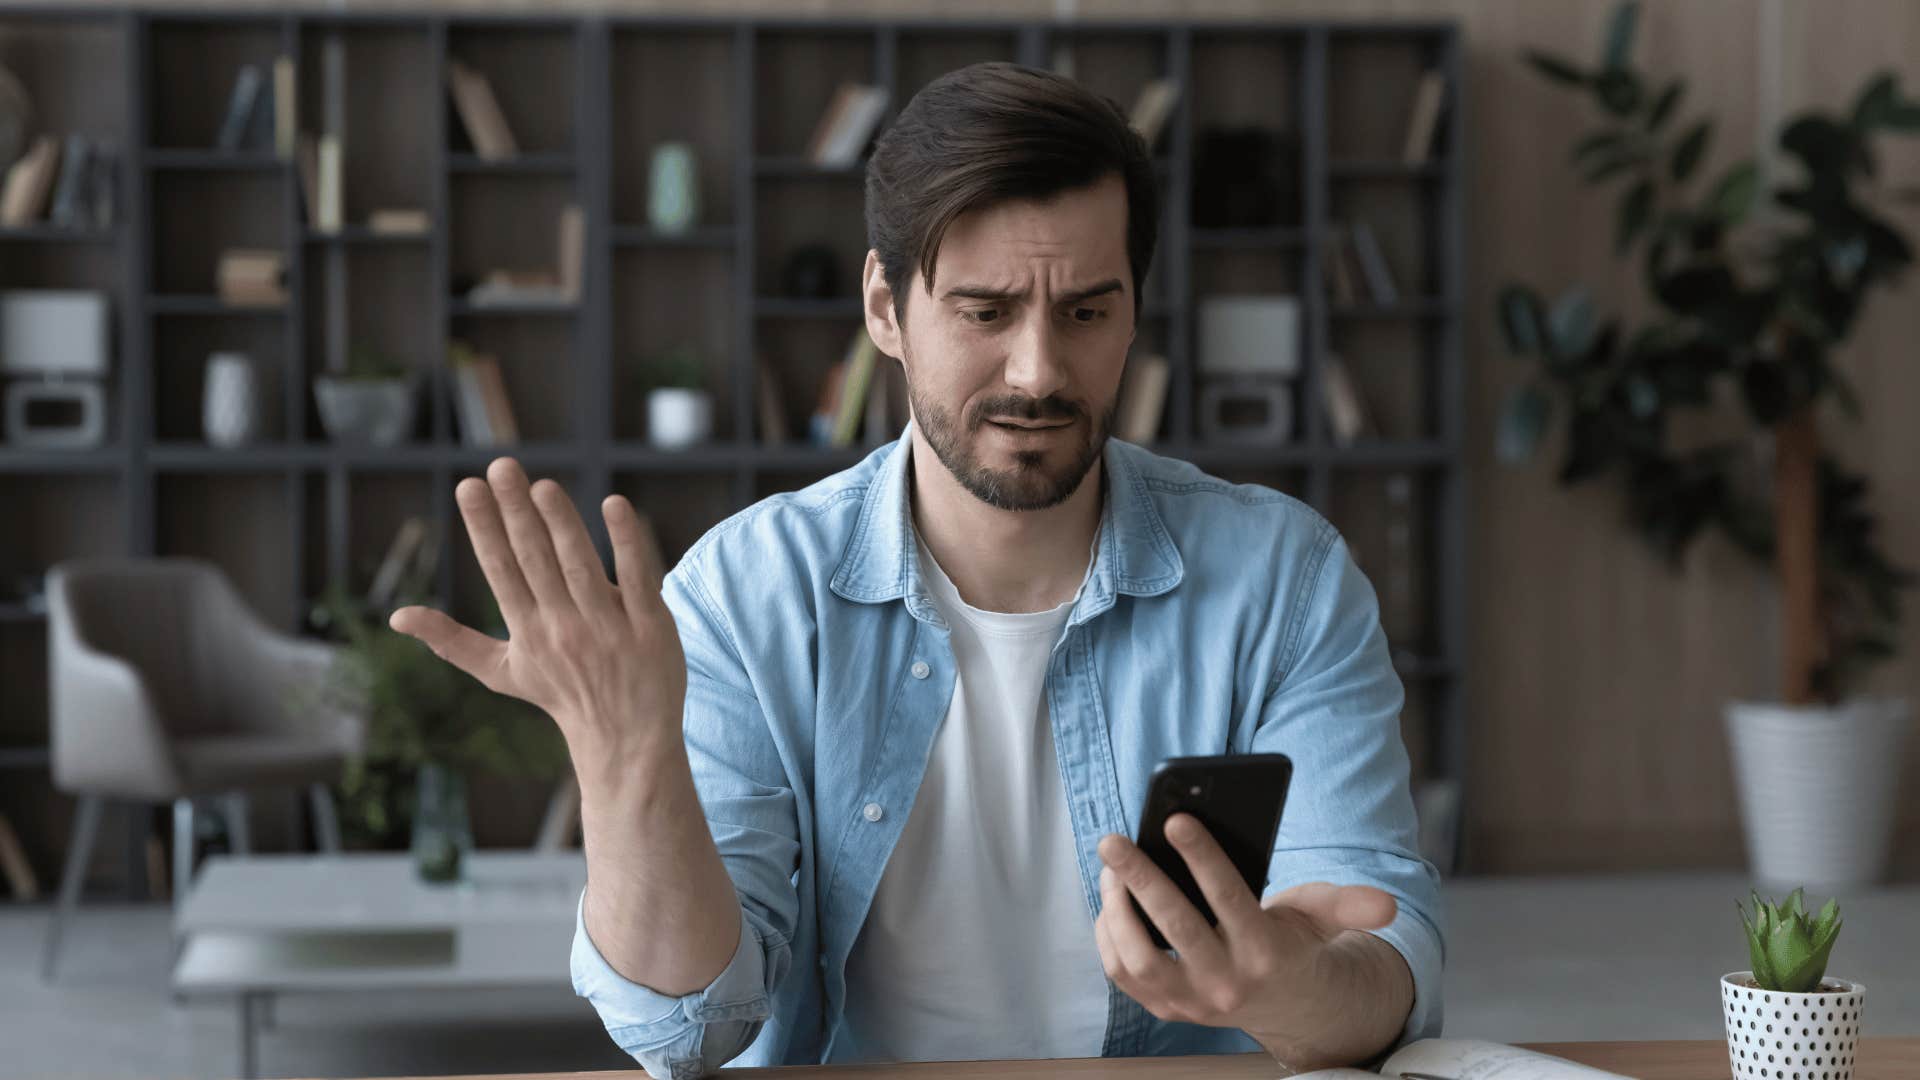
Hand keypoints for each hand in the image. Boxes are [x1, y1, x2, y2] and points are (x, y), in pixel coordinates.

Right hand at [388, 458, 685, 763]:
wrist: (626, 740)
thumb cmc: (560, 696)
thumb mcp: (502, 672)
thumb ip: (453, 640)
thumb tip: (398, 616)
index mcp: (527, 632)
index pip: (501, 571)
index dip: (484, 529)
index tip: (468, 487)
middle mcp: (564, 628)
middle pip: (536, 561)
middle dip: (515, 514)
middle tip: (500, 466)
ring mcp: (608, 627)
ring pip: (581, 566)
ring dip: (561, 523)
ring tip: (541, 485)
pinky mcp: (650, 626)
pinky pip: (639, 578)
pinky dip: (627, 543)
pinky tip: (614, 505)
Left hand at [1094, 814, 1397, 1063]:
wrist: (1291, 1011)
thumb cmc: (1298, 946)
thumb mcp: (1325, 920)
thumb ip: (1350, 906)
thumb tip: (1387, 906)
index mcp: (1265, 953)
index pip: (1228, 898)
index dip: (1202, 857)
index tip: (1175, 818)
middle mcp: (1227, 984)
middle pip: (1175, 926)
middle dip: (1141, 877)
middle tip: (1113, 839)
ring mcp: (1192, 1002)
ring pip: (1140, 958)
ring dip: (1117, 908)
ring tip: (1111, 867)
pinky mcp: (1167, 1009)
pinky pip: (1124, 975)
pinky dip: (1110, 936)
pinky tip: (1110, 900)